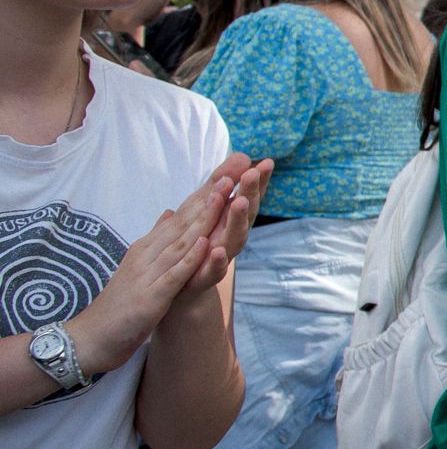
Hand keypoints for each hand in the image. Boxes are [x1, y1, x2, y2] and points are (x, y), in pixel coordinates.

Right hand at [71, 171, 240, 372]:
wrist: (92, 336)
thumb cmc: (121, 301)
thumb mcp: (142, 264)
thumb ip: (158, 238)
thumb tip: (171, 212)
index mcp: (151, 246)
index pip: (183, 214)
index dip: (207, 192)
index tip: (230, 169)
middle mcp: (150, 252)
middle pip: (185, 219)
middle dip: (211, 194)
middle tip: (234, 169)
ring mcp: (150, 272)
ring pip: (181, 240)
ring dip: (204, 217)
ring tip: (225, 194)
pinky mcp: (151, 295)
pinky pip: (174, 274)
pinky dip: (190, 258)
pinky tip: (207, 244)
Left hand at [168, 156, 270, 311]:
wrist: (177, 292)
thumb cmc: (195, 248)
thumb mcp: (204, 212)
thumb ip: (219, 187)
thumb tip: (240, 156)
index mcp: (227, 222)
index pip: (246, 198)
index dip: (257, 182)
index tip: (267, 162)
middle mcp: (229, 238)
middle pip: (244, 214)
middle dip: (250, 193)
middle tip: (253, 173)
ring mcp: (219, 258)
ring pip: (234, 238)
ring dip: (237, 221)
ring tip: (239, 202)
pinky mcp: (204, 278)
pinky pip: (214, 270)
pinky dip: (218, 261)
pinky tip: (219, 250)